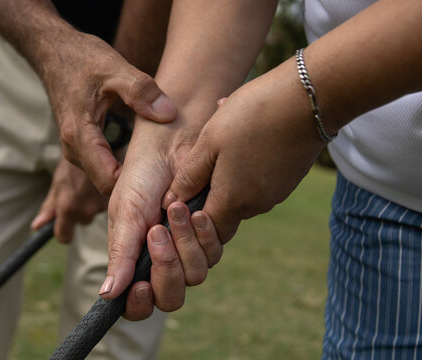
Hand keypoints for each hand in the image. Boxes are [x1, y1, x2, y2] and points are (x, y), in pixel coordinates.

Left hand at [31, 157, 107, 242]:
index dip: (63, 232)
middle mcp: (87, 210)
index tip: (63, 227)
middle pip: (82, 221)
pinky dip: (102, 196)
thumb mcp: (58, 184)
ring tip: (89, 184)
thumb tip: (37, 226)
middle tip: (78, 190)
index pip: (64, 236)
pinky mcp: (114, 198)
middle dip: (79, 210)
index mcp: (68, 208)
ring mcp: (103, 205)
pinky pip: (106, 204)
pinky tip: (100, 183)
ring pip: (94, 212)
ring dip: (92, 202)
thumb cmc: (72, 164)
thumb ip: (49, 207)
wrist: (91, 145)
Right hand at [40, 32, 175, 194]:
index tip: (161, 183)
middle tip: (167, 181)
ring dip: (128, 176)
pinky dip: (120, 165)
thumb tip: (168, 114)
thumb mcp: (114, 68)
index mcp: (79, 135)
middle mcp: (73, 148)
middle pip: (106, 184)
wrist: (53, 51)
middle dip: (134, 186)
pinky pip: (101, 165)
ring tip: (159, 170)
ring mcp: (74, 148)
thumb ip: (141, 91)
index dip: (134, 188)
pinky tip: (142, 158)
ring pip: (103, 176)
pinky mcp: (80, 144)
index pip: (107, 181)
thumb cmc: (80, 58)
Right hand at [99, 106, 224, 317]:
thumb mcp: (125, 214)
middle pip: (170, 297)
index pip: (138, 304)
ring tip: (174, 208)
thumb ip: (120, 254)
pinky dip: (203, 233)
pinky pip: (214, 253)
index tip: (141, 287)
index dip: (140, 305)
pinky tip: (194, 210)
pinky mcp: (210, 236)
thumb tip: (106, 296)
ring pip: (194, 276)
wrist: (172, 147)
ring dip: (183, 243)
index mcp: (134, 260)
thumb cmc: (141, 177)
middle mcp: (162, 261)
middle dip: (165, 269)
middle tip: (156, 233)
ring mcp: (188, 250)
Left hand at [163, 57, 325, 243]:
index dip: (191, 218)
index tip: (183, 192)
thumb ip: (189, 176)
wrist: (310, 98)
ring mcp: (277, 193)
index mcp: (234, 201)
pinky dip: (246, 165)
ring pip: (241, 193)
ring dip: (228, 173)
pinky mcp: (289, 179)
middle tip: (204, 157)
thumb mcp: (210, 141)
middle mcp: (257, 205)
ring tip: (224, 138)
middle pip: (224, 212)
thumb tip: (171, 201)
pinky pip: (259, 180)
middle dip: (209, 191)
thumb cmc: (253, 115)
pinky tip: (245, 135)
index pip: (207, 229)